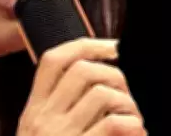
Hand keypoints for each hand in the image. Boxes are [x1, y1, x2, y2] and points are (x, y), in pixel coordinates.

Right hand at [16, 38, 144, 135]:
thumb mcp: (40, 135)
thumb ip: (59, 110)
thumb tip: (99, 84)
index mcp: (34, 110)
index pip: (53, 60)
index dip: (86, 44)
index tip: (115, 46)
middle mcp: (44, 119)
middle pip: (81, 71)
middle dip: (115, 72)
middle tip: (131, 90)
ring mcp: (60, 135)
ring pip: (101, 94)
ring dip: (128, 101)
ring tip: (136, 117)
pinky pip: (112, 124)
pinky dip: (132, 125)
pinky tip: (137, 133)